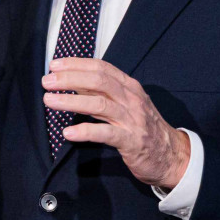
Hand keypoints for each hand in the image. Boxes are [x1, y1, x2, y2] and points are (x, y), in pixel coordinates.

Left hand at [42, 57, 190, 188]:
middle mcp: (131, 99)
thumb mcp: (127, 105)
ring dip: (71, 101)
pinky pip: (105, 133)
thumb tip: (73, 83)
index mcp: (130, 87)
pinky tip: (68, 132)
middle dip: (70, 79)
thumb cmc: (144, 128)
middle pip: (98, 81)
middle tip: (47, 82)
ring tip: (50, 101)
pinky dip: (84, 131)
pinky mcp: (131, 141)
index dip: (76, 64)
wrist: (172, 155)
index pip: (101, 67)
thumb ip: (102, 94)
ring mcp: (132, 120)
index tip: (55, 65)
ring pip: (99, 104)